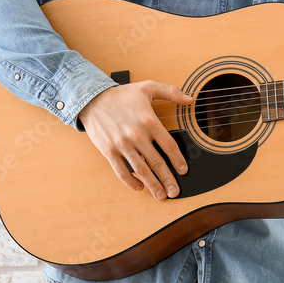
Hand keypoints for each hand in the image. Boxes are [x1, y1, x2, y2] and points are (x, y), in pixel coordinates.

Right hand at [78, 80, 193, 200]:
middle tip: (175, 191)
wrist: (93, 99)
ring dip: (152, 185)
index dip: (178, 160)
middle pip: (157, 162)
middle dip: (168, 179)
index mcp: (149, 121)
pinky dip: (130, 182)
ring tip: (161, 195)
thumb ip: (171, 92)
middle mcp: (137, 135)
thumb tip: (190, 98)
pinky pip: (121, 171)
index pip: (169, 145)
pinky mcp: (109, 151)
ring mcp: (122, 145)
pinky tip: (139, 187)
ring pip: (141, 170)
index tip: (183, 170)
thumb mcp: (148, 87)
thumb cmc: (122, 95)